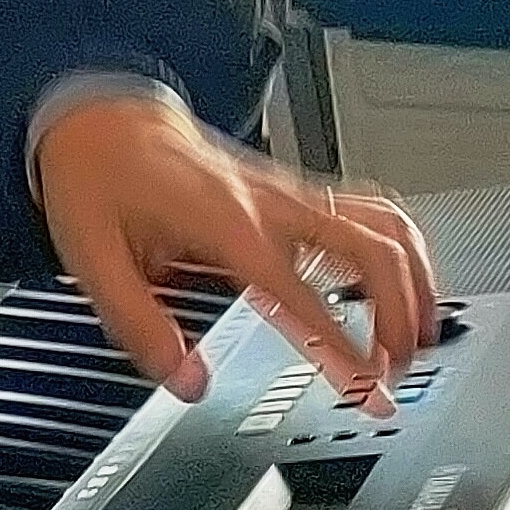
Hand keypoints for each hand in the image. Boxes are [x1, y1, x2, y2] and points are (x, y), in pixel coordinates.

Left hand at [36, 92, 440, 415]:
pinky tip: (397, 285)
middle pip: (373, 247)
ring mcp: (287, 191)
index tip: (370, 391)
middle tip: (398, 366)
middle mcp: (271, 202)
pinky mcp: (290, 189)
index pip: (304, 297)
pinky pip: (366, 211)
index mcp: (227, 223)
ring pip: (383, 221)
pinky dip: (396, 249)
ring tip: (416, 333)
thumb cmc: (98, 178)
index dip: (344, 349)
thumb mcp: (93, 257)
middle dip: (401, 310)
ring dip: (413, 278)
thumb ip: (138, 325)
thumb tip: (186, 381)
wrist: (102, 118)